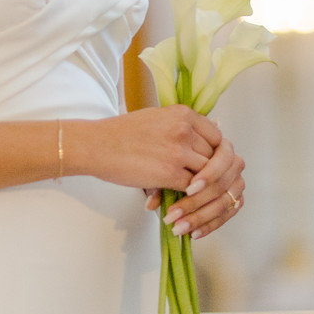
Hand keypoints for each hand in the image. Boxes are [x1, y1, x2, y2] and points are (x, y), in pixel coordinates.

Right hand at [75, 106, 219, 194]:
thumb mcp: (158, 118)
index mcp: (183, 114)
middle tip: (201, 184)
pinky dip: (188, 196)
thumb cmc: (123, 133)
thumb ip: (184, 126)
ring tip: (192, 195)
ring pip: (207, 174)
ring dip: (201, 187)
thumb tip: (214, 129)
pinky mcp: (169, 173)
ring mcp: (178, 151)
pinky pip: (192, 188)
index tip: (207, 164)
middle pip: (215, 157)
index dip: (215, 153)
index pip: (217, 137)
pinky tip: (179, 199)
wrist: (96, 145)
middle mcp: (185, 130)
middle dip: (210, 172)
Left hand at [147, 134, 245, 239]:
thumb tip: (151, 204)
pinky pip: (226, 215)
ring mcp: (237, 181)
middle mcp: (233, 162)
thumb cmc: (172, 155)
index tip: (188, 189)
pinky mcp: (237, 199)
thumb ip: (161, 180)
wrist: (181, 158)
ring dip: (199, 217)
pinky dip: (209, 225)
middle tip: (174, 214)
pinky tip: (193, 233)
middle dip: (196, 202)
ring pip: (223, 202)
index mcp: (219, 143)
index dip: (206, 176)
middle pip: (220, 185)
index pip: (219, 161)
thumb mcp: (163, 163)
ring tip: (178, 227)